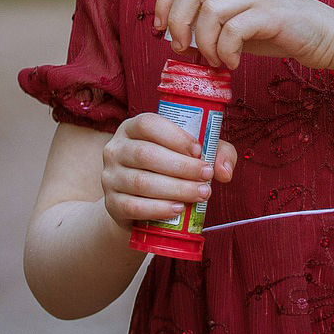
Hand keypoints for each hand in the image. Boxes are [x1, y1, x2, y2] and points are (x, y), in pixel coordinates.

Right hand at [100, 112, 237, 228]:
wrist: (139, 203)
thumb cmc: (169, 169)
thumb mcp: (192, 153)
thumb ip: (216, 152)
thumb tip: (224, 171)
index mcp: (132, 128)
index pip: (148, 124)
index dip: (175, 136)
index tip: (199, 150)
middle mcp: (115, 149)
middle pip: (145, 154)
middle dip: (181, 167)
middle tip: (207, 176)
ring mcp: (109, 177)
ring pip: (141, 182)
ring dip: (175, 189)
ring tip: (201, 194)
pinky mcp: (111, 204)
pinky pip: (133, 206)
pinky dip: (157, 209)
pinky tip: (178, 209)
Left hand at [153, 0, 333, 70]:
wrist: (328, 36)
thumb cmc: (283, 31)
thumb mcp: (242, 21)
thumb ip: (215, 22)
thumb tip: (179, 37)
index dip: (165, 0)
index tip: (160, 30)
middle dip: (177, 20)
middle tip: (181, 48)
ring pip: (211, 9)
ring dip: (203, 42)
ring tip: (214, 60)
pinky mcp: (273, 15)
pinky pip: (235, 29)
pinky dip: (226, 51)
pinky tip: (234, 63)